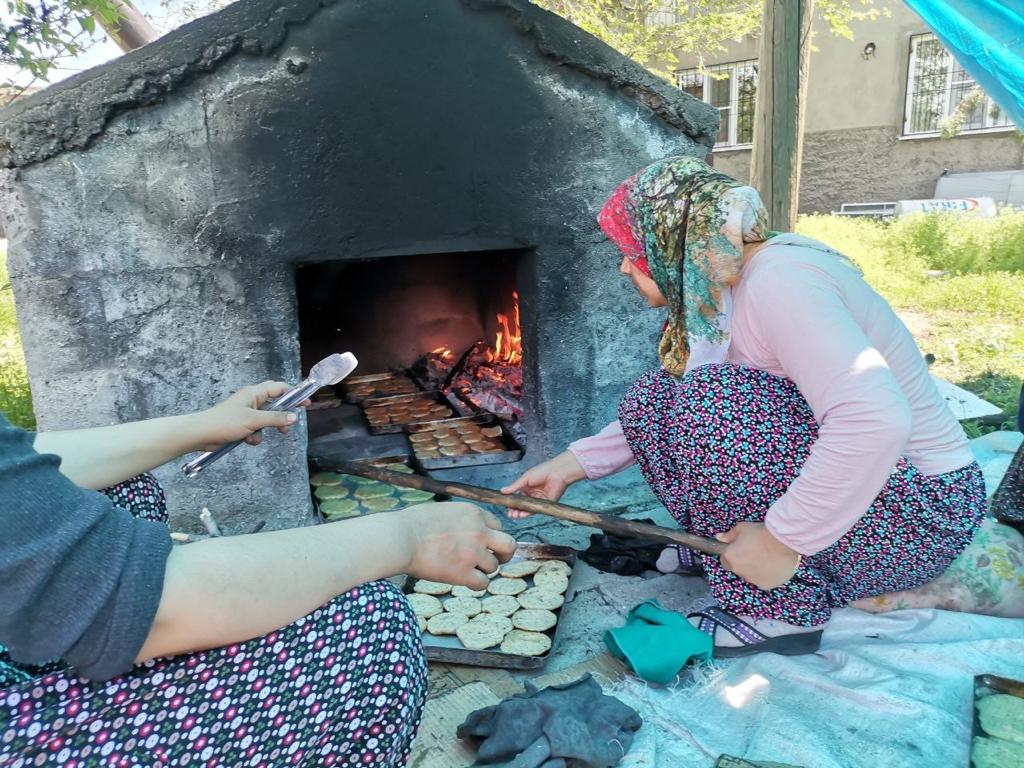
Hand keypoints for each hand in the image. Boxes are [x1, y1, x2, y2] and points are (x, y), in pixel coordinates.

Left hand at [192, 381, 310, 451]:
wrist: (202, 434)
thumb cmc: (225, 422)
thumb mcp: (254, 420)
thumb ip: (275, 419)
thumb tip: (294, 417)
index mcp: (254, 393)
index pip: (279, 388)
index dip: (293, 394)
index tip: (305, 404)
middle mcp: (252, 400)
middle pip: (274, 404)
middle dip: (281, 417)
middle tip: (288, 426)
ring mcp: (246, 413)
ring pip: (266, 420)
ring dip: (265, 429)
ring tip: (258, 435)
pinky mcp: (241, 425)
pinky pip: (256, 429)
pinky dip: (254, 436)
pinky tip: (246, 440)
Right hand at [397, 502, 516, 589]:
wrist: (400, 538)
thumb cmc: (412, 523)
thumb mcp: (443, 510)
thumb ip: (460, 519)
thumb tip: (462, 527)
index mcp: (473, 513)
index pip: (498, 525)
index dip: (491, 536)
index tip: (482, 543)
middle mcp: (479, 532)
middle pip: (509, 545)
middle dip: (504, 554)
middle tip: (494, 559)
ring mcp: (473, 553)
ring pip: (494, 567)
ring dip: (482, 570)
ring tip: (465, 569)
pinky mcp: (464, 573)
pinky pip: (483, 584)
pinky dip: (474, 584)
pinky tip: (463, 581)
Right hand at [501, 451, 586, 518]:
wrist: (557, 472)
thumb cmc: (543, 471)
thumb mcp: (525, 478)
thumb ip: (514, 487)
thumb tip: (503, 491)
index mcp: (527, 488)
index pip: (517, 497)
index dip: (511, 502)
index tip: (506, 505)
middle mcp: (532, 495)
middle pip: (522, 505)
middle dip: (515, 510)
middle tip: (510, 514)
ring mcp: (538, 500)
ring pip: (528, 509)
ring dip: (520, 513)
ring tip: (514, 515)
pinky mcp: (545, 503)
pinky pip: (536, 509)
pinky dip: (528, 512)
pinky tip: (522, 514)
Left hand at [718, 522, 800, 589]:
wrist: (783, 542)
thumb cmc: (761, 533)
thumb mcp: (742, 528)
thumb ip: (729, 535)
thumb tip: (719, 538)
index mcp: (730, 557)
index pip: (725, 559)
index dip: (733, 554)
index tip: (740, 550)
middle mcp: (739, 571)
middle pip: (738, 568)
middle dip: (744, 562)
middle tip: (756, 552)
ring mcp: (752, 580)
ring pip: (751, 576)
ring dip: (756, 569)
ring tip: (768, 558)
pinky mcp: (765, 585)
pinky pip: (764, 581)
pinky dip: (767, 576)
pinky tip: (774, 565)